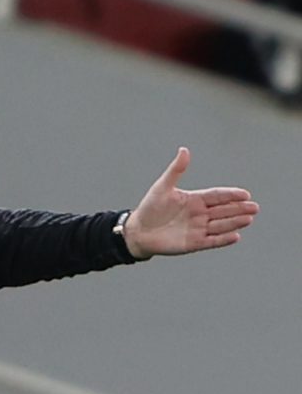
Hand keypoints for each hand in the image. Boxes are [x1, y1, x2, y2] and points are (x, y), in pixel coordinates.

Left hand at [123, 147, 258, 259]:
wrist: (138, 231)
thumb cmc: (149, 208)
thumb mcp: (162, 187)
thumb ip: (176, 170)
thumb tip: (184, 150)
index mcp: (194, 200)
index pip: (217, 196)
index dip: (231, 195)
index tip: (245, 194)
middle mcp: (199, 214)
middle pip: (224, 210)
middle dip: (239, 208)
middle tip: (254, 207)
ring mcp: (198, 229)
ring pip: (221, 225)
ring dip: (235, 222)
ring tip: (248, 219)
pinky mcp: (194, 243)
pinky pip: (212, 241)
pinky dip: (223, 239)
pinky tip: (235, 236)